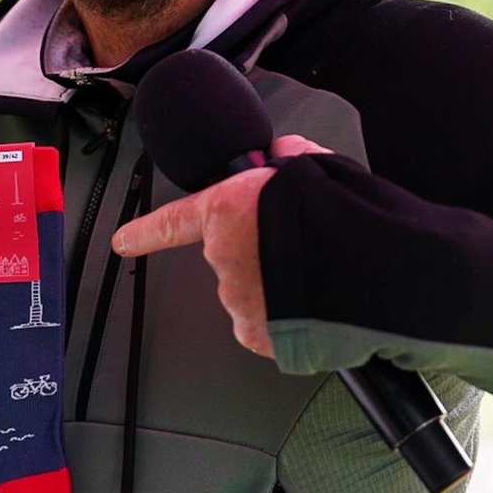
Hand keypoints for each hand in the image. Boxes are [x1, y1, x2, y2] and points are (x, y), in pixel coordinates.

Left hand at [111, 134, 328, 357]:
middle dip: (260, 253)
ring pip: (253, 293)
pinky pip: (270, 326)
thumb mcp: (312, 166)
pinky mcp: (262, 338)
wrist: (370, 269)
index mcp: (228, 212)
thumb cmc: (341, 216)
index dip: (144, 232)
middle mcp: (224, 259)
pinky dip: (289, 319)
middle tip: (300, 246)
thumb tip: (282, 154)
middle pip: (233, 257)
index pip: (172, 222)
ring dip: (276, 286)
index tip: (123, 241)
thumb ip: (286, 158)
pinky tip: (315, 304)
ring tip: (315, 275)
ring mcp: (239, 302)